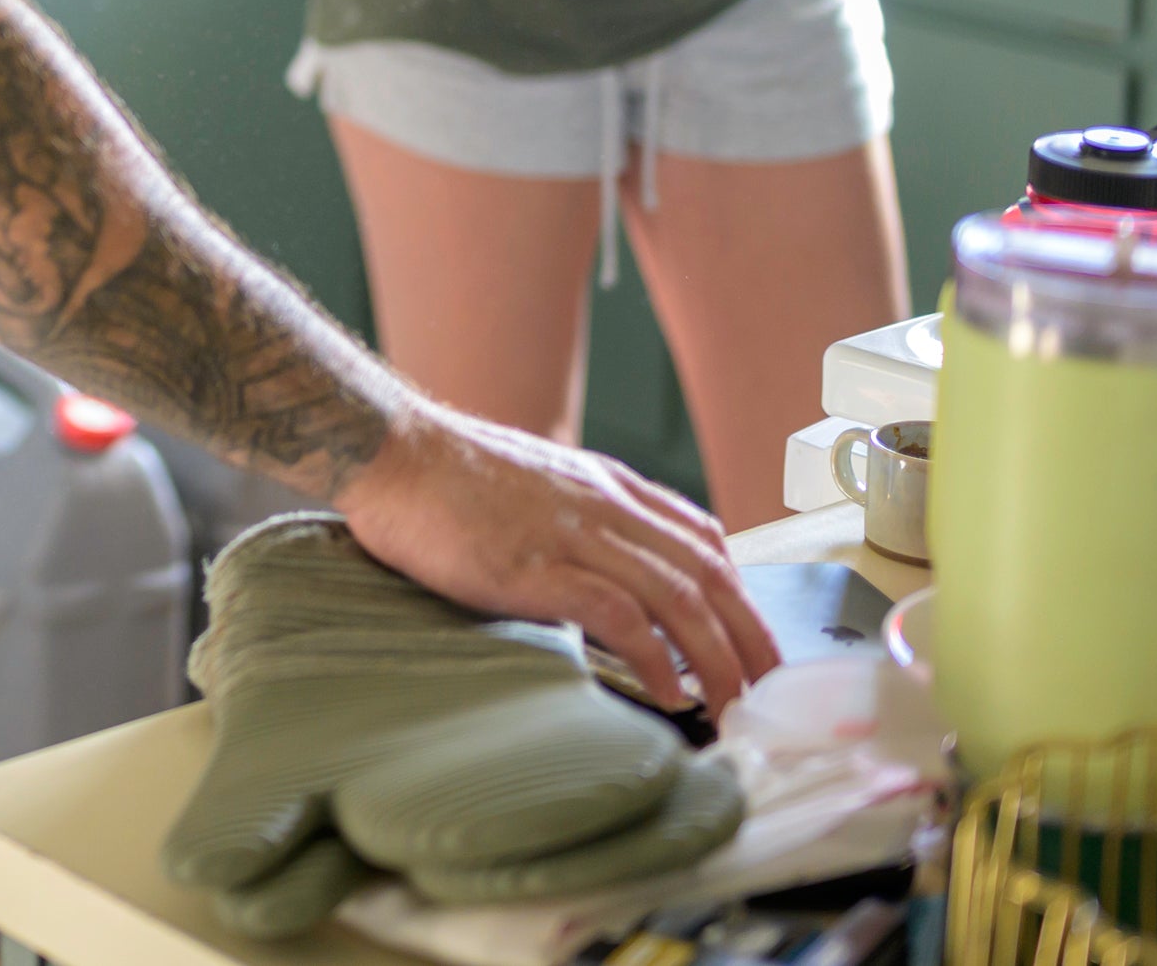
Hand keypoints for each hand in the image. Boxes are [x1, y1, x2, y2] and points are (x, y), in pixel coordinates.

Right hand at [334, 401, 778, 707]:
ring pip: (679, 597)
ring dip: (717, 658)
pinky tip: (668, 690)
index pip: (702, 537)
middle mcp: (605, 506)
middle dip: (750, 637)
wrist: (389, 452)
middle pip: (709, 574)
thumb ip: (578, 515)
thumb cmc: (446, 475)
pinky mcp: (536, 567)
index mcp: (607, 485)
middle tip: (767, 689)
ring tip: (732, 704)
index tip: (748, 639)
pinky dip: (656, 656)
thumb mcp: (535, 481)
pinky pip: (620, 615)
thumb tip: (603, 569)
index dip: (739, 593)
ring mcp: (573, 535)